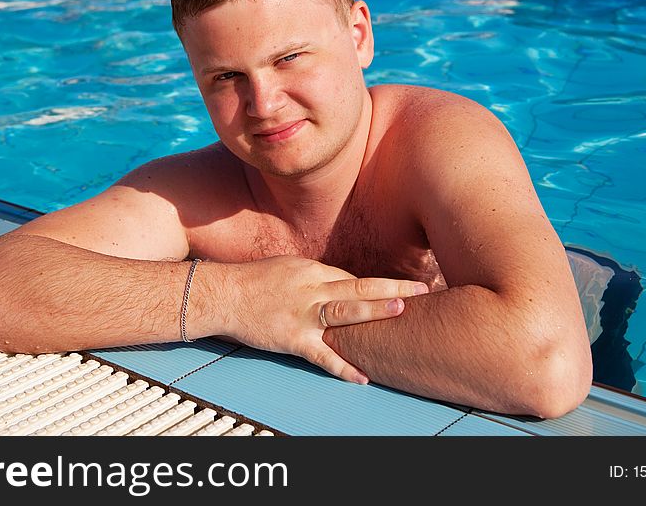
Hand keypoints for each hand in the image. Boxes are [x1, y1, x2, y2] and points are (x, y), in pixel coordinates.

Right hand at [223, 256, 427, 383]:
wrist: (223, 295)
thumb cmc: (253, 281)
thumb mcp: (288, 268)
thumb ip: (315, 277)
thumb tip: (341, 285)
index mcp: (312, 271)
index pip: (352, 278)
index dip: (378, 286)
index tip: (403, 289)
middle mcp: (311, 289)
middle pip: (358, 286)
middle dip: (392, 288)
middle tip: (422, 289)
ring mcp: (302, 314)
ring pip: (344, 311)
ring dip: (374, 311)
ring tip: (401, 311)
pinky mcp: (291, 339)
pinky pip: (321, 355)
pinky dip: (342, 367)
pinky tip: (362, 378)